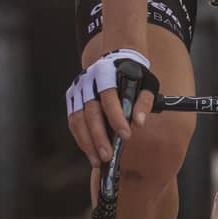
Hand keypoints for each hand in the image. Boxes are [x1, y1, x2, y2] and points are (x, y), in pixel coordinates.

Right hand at [65, 48, 159, 167]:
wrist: (115, 58)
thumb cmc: (132, 74)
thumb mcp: (145, 82)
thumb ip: (144, 101)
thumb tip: (139, 122)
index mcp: (106, 72)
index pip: (109, 97)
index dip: (116, 118)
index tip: (126, 136)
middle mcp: (88, 80)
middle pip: (90, 112)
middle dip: (99, 137)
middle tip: (108, 155)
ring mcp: (78, 89)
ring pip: (78, 120)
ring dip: (87, 142)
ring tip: (98, 160)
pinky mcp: (72, 98)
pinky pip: (73, 122)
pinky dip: (81, 138)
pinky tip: (90, 151)